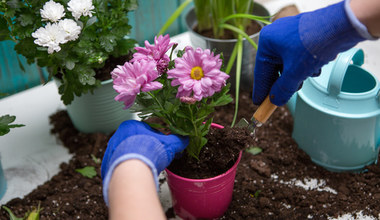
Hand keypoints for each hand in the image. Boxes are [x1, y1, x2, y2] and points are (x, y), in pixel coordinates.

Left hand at [101, 120, 187, 204]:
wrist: (131, 171)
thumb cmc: (149, 153)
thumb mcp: (169, 144)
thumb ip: (178, 140)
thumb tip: (185, 139)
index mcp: (131, 125)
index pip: (147, 129)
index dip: (158, 138)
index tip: (163, 146)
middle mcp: (117, 135)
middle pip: (136, 141)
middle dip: (146, 148)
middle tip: (156, 157)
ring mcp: (111, 150)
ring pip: (127, 153)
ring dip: (137, 158)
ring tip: (147, 167)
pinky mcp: (107, 165)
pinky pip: (119, 166)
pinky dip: (128, 169)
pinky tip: (136, 174)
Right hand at [252, 1, 366, 105]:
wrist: (342, 25)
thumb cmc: (314, 42)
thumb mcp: (295, 72)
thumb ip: (283, 89)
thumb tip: (276, 100)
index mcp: (267, 41)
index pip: (261, 71)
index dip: (261, 89)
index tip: (260, 102)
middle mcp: (276, 37)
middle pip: (275, 68)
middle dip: (282, 82)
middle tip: (282, 97)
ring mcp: (290, 36)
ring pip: (288, 64)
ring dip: (296, 75)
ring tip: (304, 80)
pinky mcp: (304, 37)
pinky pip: (298, 58)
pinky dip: (304, 67)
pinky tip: (314, 70)